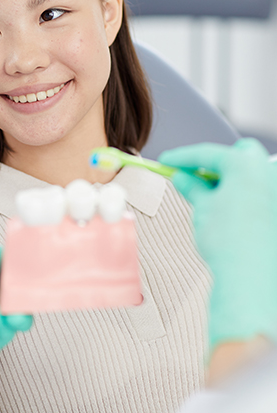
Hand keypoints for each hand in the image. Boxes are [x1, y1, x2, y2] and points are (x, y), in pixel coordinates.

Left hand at [0, 247, 32, 369]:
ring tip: (13, 308)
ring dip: (22, 310)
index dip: (27, 269)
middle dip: (30, 291)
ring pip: (20, 314)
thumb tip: (18, 250)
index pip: (14, 271)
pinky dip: (6, 322)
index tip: (42, 265)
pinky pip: (8, 331)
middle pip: (21, 294)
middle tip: (38, 288)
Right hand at [159, 139, 276, 349]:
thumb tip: (183, 178)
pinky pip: (259, 192)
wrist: (250, 278)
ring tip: (205, 194)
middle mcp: (268, 174)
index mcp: (247, 166)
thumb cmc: (229, 242)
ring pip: (251, 173)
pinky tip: (225, 207)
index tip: (167, 161)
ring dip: (228, 178)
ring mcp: (276, 192)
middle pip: (239, 154)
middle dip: (214, 161)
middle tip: (190, 174)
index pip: (208, 154)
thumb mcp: (202, 207)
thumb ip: (192, 186)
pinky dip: (241, 193)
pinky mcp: (276, 211)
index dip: (182, 157)